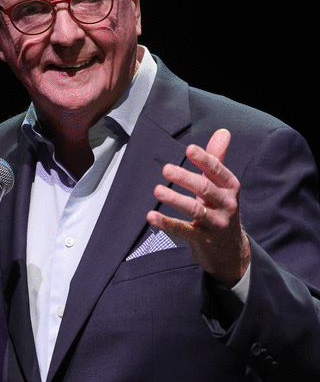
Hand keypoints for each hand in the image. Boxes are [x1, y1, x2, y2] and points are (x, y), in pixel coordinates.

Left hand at [146, 129, 250, 287]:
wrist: (231, 250)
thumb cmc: (221, 210)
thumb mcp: (222, 186)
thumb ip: (218, 158)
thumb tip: (223, 131)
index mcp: (230, 188)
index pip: (217, 171)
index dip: (204, 160)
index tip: (189, 149)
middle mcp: (226, 205)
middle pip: (205, 189)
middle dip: (186, 178)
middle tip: (166, 169)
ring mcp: (215, 224)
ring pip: (195, 210)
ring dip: (175, 199)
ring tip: (157, 191)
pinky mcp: (202, 240)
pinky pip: (183, 231)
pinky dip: (167, 223)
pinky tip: (151, 216)